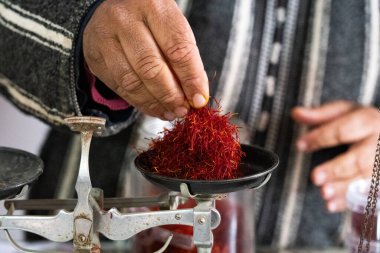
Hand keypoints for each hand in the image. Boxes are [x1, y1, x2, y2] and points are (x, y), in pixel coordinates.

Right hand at [83, 0, 208, 119]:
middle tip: (183, 109)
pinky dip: (140, 103)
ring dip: (155, 103)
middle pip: (151, 67)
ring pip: (132, 81)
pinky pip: (119, 87)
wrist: (114, 8)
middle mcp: (125, 19)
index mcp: (154, 6)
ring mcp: (105, 37)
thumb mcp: (172, 28)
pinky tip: (154, 107)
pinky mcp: (95, 56)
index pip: (177, 48)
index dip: (191, 78)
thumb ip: (184, 58)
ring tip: (170, 112)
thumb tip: (195, 95)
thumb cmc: (151, 21)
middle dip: (171, 95)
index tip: (199, 99)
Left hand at [292, 101, 379, 211]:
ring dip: (343, 188)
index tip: (300, 145)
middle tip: (315, 177)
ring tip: (324, 193)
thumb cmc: (360, 122)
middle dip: (336, 169)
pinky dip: (348, 201)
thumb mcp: (342, 112)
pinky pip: (367, 195)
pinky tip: (332, 205)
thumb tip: (295, 113)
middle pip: (359, 159)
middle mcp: (379, 143)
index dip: (321, 137)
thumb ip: (319, 115)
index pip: (343, 130)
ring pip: (365, 179)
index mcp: (369, 121)